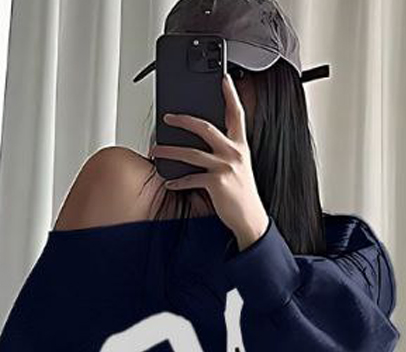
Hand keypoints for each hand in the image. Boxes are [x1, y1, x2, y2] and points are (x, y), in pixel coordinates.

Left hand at [150, 73, 269, 250]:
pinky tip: (169, 181)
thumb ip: (227, 150)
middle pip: (205, 127)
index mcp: (240, 145)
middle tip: (167, 117)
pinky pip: (191, 178)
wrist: (250, 219)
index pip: (237, 113)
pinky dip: (178, 181)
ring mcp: (225, 168)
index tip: (224, 79)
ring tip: (156, 151)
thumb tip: (207, 140)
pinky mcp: (216, 184)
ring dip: (170, 151)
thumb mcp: (240, 165)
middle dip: (183, 119)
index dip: (231, 94)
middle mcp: (233, 153)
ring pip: (191, 153)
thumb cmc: (242, 193)